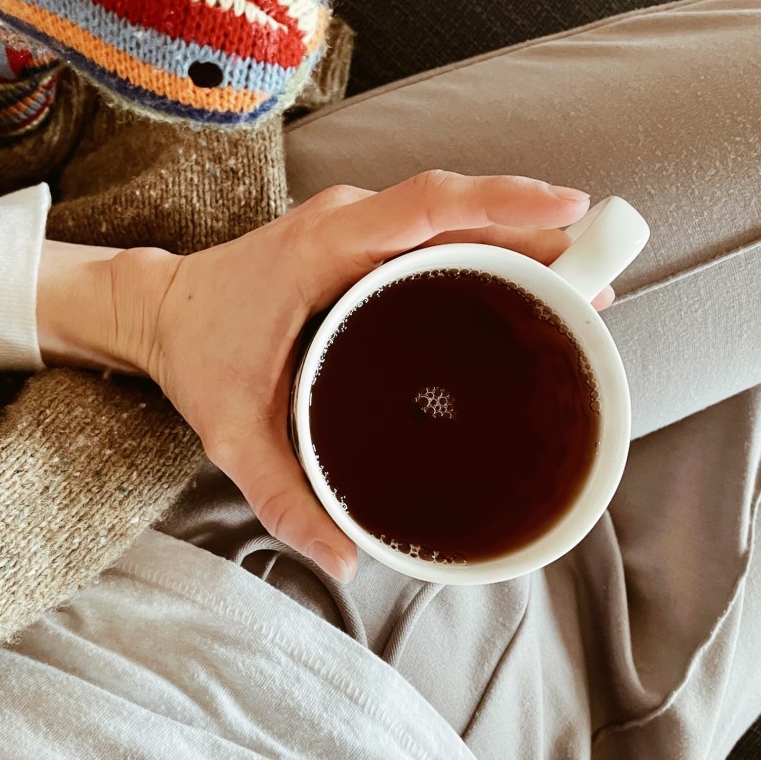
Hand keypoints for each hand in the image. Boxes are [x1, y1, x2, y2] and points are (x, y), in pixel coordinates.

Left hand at [101, 171, 604, 582]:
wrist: (163, 311)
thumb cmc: (198, 358)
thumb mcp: (233, 434)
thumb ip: (283, 497)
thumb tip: (346, 557)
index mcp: (321, 248)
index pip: (425, 205)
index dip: (502, 201)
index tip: (568, 210)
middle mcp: (347, 223)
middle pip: (458, 209)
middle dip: (535, 233)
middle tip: (597, 276)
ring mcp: (356, 227)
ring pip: (453, 216)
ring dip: (519, 238)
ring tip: (580, 280)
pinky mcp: (362, 242)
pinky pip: (435, 230)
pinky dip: (485, 246)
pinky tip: (522, 283)